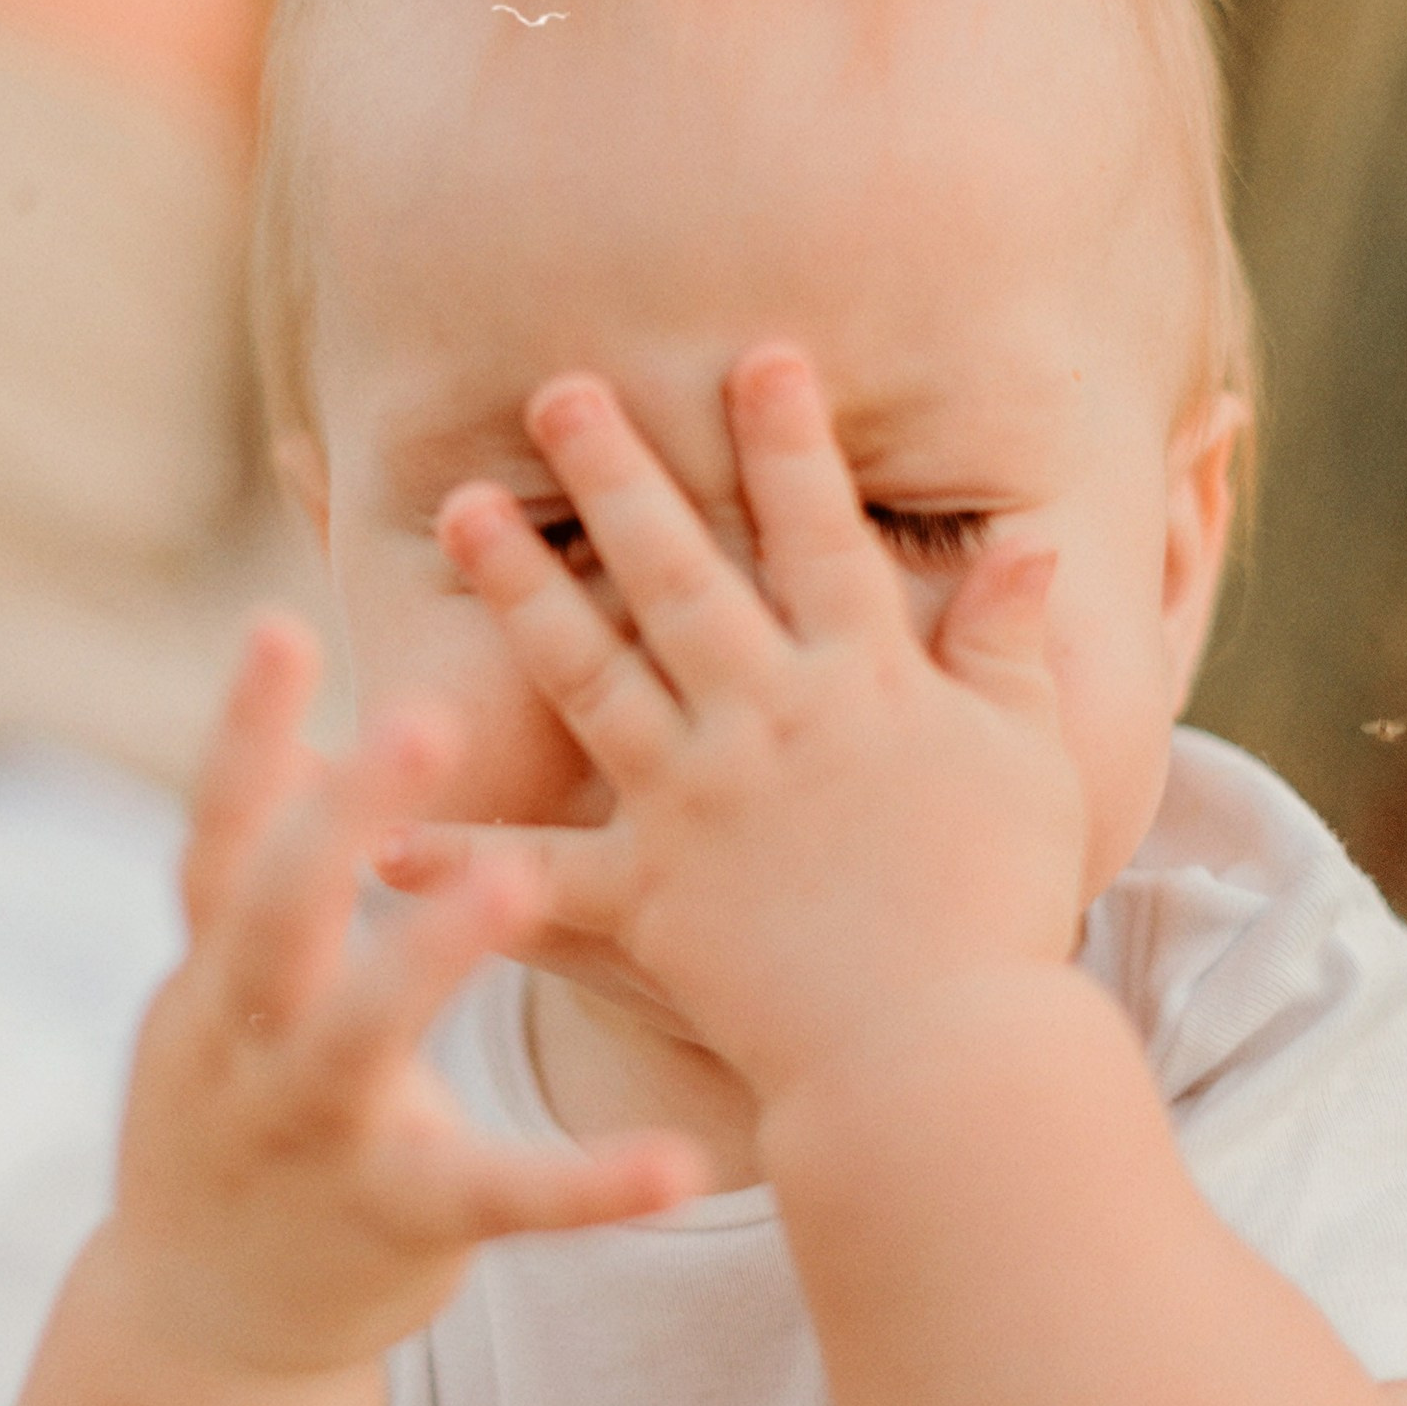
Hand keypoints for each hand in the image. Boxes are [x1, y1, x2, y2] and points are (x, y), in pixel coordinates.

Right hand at [107, 616, 704, 1375]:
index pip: (218, 836)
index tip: (279, 629)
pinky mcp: (393, 1222)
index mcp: (213, 973)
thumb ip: (265, 870)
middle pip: (270, 914)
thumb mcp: (227, 991)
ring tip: (513, 882)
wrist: (198, 1325)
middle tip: (422, 719)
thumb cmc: (242, 1107)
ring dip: (427, 956)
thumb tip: (299, 715)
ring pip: (357, 1035)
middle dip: (335, 818)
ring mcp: (306, 1136)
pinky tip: (675, 1163)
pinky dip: (586, 1181)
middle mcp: (239, 1044)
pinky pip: (500, 1197)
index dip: (242, 736)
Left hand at [380, 345, 1087, 1104]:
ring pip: (592, 670)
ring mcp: (696, 801)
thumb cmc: (1000, 908)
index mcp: (862, 681)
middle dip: (619, 473)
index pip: (820, 534)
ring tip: (457, 509)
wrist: (941, 1048)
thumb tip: (1031, 548)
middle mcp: (767, 719)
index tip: (755, 357)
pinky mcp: (646, 894)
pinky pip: (537, 867)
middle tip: (558, 392)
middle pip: (680, 573)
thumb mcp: (1030, 765)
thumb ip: (1009, 651)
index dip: (789, 442)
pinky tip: (374, 830)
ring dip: (522, 587)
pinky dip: (458, 853)